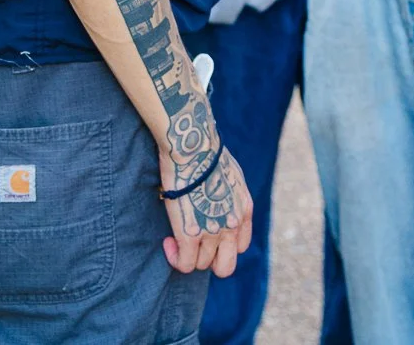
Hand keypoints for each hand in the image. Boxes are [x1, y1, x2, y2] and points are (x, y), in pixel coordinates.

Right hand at [160, 144, 252, 277]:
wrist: (195, 146)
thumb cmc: (207, 152)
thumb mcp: (232, 175)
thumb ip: (230, 195)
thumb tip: (217, 198)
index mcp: (244, 209)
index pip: (241, 246)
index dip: (222, 245)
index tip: (207, 233)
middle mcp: (232, 225)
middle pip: (225, 267)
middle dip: (208, 261)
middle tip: (193, 244)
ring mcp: (213, 232)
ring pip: (200, 265)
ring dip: (187, 255)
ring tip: (176, 237)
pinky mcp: (190, 234)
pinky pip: (184, 264)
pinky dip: (175, 257)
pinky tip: (169, 241)